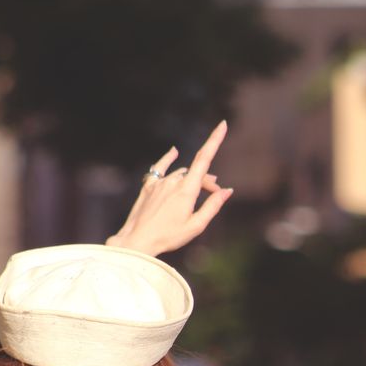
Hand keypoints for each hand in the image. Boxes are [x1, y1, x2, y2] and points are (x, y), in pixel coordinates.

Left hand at [106, 121, 233, 256]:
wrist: (137, 241)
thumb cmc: (169, 237)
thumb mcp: (196, 225)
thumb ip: (213, 206)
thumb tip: (227, 190)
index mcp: (187, 191)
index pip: (204, 159)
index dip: (214, 140)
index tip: (222, 124)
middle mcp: (173, 181)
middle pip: (196, 173)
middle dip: (208, 181)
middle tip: (215, 194)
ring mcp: (159, 183)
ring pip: (182, 174)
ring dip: (192, 180)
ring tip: (196, 195)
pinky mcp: (149, 186)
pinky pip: (161, 168)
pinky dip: (169, 159)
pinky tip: (174, 151)